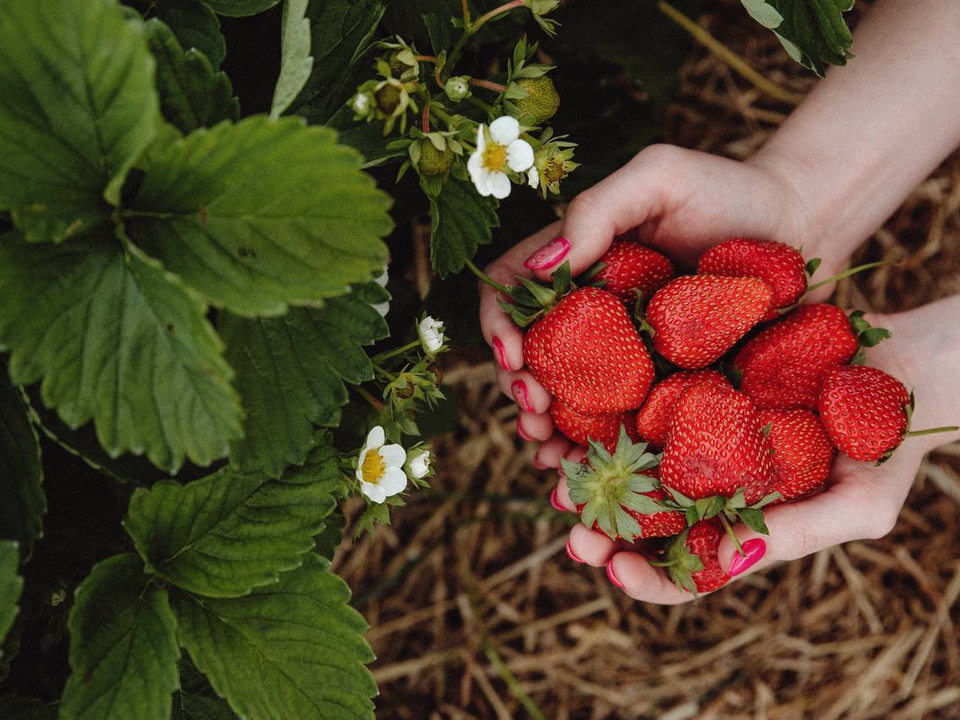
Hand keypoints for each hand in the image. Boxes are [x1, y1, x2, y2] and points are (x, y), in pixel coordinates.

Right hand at [478, 143, 844, 464]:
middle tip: (532, 413)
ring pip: (572, 401)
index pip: (512, 291)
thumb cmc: (731, 190)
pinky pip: (627, 425)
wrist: (808, 225)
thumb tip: (540, 270)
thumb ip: (595, 210)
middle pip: (534, 356)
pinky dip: (602, 452)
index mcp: (578, 265)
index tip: (514, 357)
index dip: (500, 324)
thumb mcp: (658, 177)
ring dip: (549, 433)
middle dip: (521, 390)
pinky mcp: (669, 388)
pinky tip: (590, 470)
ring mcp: (630, 356)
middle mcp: (594, 314)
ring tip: (551, 457)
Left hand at [554, 297, 959, 602]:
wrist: (903, 363)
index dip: (647, 576)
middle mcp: (710, 483)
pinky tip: (574, 401)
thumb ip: (797, 533)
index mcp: (742, 525)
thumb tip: (727, 564)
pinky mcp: (691, 381)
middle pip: (642, 519)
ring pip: (628, 460)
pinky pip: (640, 396)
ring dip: (588, 470)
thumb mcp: (857, 501)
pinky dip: (604, 405)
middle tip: (570, 521)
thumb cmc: (889, 442)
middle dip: (600, 527)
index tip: (613, 568)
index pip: (685, 570)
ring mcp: (696, 433)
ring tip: (555, 462)